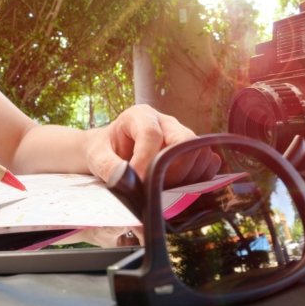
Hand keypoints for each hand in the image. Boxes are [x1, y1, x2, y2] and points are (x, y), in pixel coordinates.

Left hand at [85, 104, 219, 186]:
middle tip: (154, 188)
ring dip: (185, 177)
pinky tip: (179, 189)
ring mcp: (182, 136)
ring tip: (162, 189)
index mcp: (140, 116)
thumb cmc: (104, 150)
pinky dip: (199, 179)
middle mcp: (166, 122)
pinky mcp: (192, 152)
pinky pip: (208, 162)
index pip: (152, 134)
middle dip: (173, 169)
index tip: (137, 183)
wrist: (111, 151)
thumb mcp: (96, 156)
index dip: (146, 160)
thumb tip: (126, 179)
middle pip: (185, 140)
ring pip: (199, 153)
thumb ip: (108, 166)